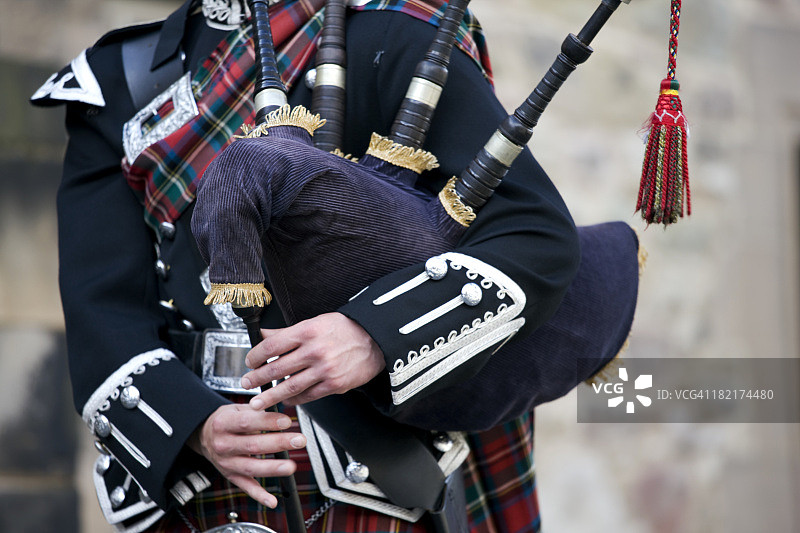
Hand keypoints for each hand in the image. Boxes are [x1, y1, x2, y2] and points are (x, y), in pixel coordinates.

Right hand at [187, 404, 305, 507]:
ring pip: (251, 468)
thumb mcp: (236, 409)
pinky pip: (246, 487)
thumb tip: (281, 414)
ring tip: (291, 466)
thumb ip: (257, 411)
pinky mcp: (231, 476)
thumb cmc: (226, 421)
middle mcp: (223, 445)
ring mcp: (227, 463)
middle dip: (278, 443)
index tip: (286, 421)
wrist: (204, 436)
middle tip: (299, 440)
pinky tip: (272, 500)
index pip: (247, 423)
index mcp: (223, 424)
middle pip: (252, 446)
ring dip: (272, 468)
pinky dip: (259, 496)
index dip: (267, 422)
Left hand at [242, 312, 385, 408]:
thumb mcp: (316, 322)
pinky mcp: (334, 384)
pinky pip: (308, 395)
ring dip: (270, 396)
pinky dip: (295, 400)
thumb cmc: (346, 329)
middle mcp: (314, 351)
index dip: (255, 356)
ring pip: (290, 387)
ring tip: (258, 402)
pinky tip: (286, 401)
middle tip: (246, 384)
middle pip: (276, 368)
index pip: (271, 345)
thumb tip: (265, 335)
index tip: (249, 362)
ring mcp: (325, 370)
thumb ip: (288, 332)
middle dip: (257, 379)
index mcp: (307, 332)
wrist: (376, 340)